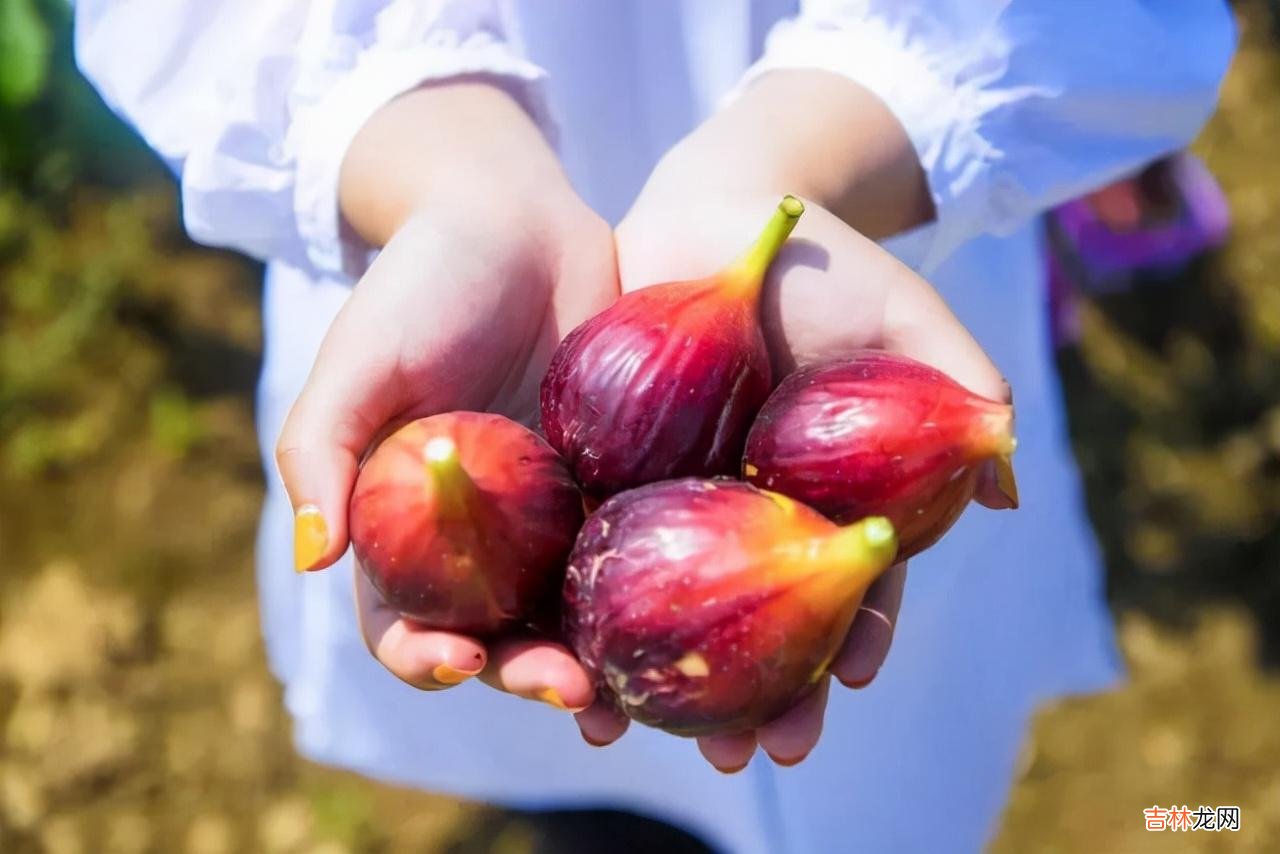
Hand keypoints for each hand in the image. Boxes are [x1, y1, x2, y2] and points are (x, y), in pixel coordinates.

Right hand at [275, 81, 614, 709]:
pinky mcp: (620, 480)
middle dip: (529, 674)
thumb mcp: (358, 360)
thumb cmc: (421, 285)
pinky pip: (641, 547)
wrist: (514, 219)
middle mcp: (485, 536)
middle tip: (571, 695)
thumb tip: (310, 558)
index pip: (407, 619)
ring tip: (628, 694)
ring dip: (599, 660)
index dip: (424, 656)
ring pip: (576, 610)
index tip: (457, 662)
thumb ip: (322, 451)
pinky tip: (689, 618)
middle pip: (503, 633)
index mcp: (409, 525)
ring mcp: (557, 514)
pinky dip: (658, 591)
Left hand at [578, 108, 1013, 767]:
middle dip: (753, 694)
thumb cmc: (822, 264)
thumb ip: (954, 382)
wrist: (721, 211)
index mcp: (825, 500)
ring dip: (649, 676)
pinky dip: (573, 604)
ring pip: (662, 606)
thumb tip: (1008, 479)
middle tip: (750, 755)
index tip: (846, 678)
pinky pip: (588, 547)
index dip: (852, 634)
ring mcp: (677, 499)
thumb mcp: (903, 315)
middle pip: (751, 621)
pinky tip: (555, 652)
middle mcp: (751, 515)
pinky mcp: (607, 472)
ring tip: (628, 732)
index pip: (846, 585)